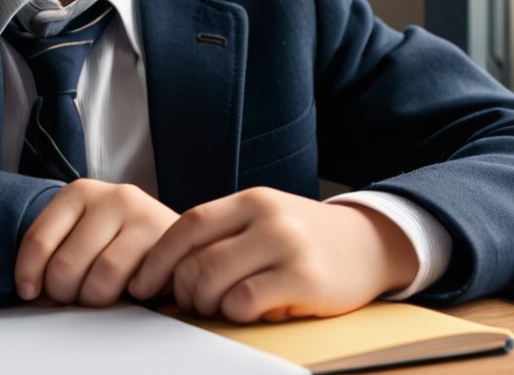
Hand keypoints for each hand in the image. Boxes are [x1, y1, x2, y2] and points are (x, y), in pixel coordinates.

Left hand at [15, 178, 178, 307]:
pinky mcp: (164, 236)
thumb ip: (55, 254)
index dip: (28, 274)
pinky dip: (127, 295)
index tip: (30, 293)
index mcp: (79, 193)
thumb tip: (30, 293)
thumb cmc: (120, 242)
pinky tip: (131, 288)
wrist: (177, 238)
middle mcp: (110, 196)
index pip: (38, 239)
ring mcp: (140, 213)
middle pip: (66, 264)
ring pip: (100, 275)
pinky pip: (133, 280)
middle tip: (75, 296)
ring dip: (95, 298)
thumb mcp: (82, 235)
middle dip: (64, 293)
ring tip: (102, 294)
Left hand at [128, 187, 417, 322]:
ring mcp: (286, 245)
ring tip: (218, 306)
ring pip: (215, 281)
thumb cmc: (305, 237)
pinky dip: (236, 312)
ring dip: (206, 304)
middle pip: (196, 258)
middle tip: (188, 303)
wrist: (370, 243)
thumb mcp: (264, 219)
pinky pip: (247, 301)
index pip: (188, 225)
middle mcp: (267, 217)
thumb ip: (223, 233)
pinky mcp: (305, 278)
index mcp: (250, 200)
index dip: (158, 258)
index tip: (143, 283)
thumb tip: (167, 268)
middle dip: (182, 289)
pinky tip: (248, 310)